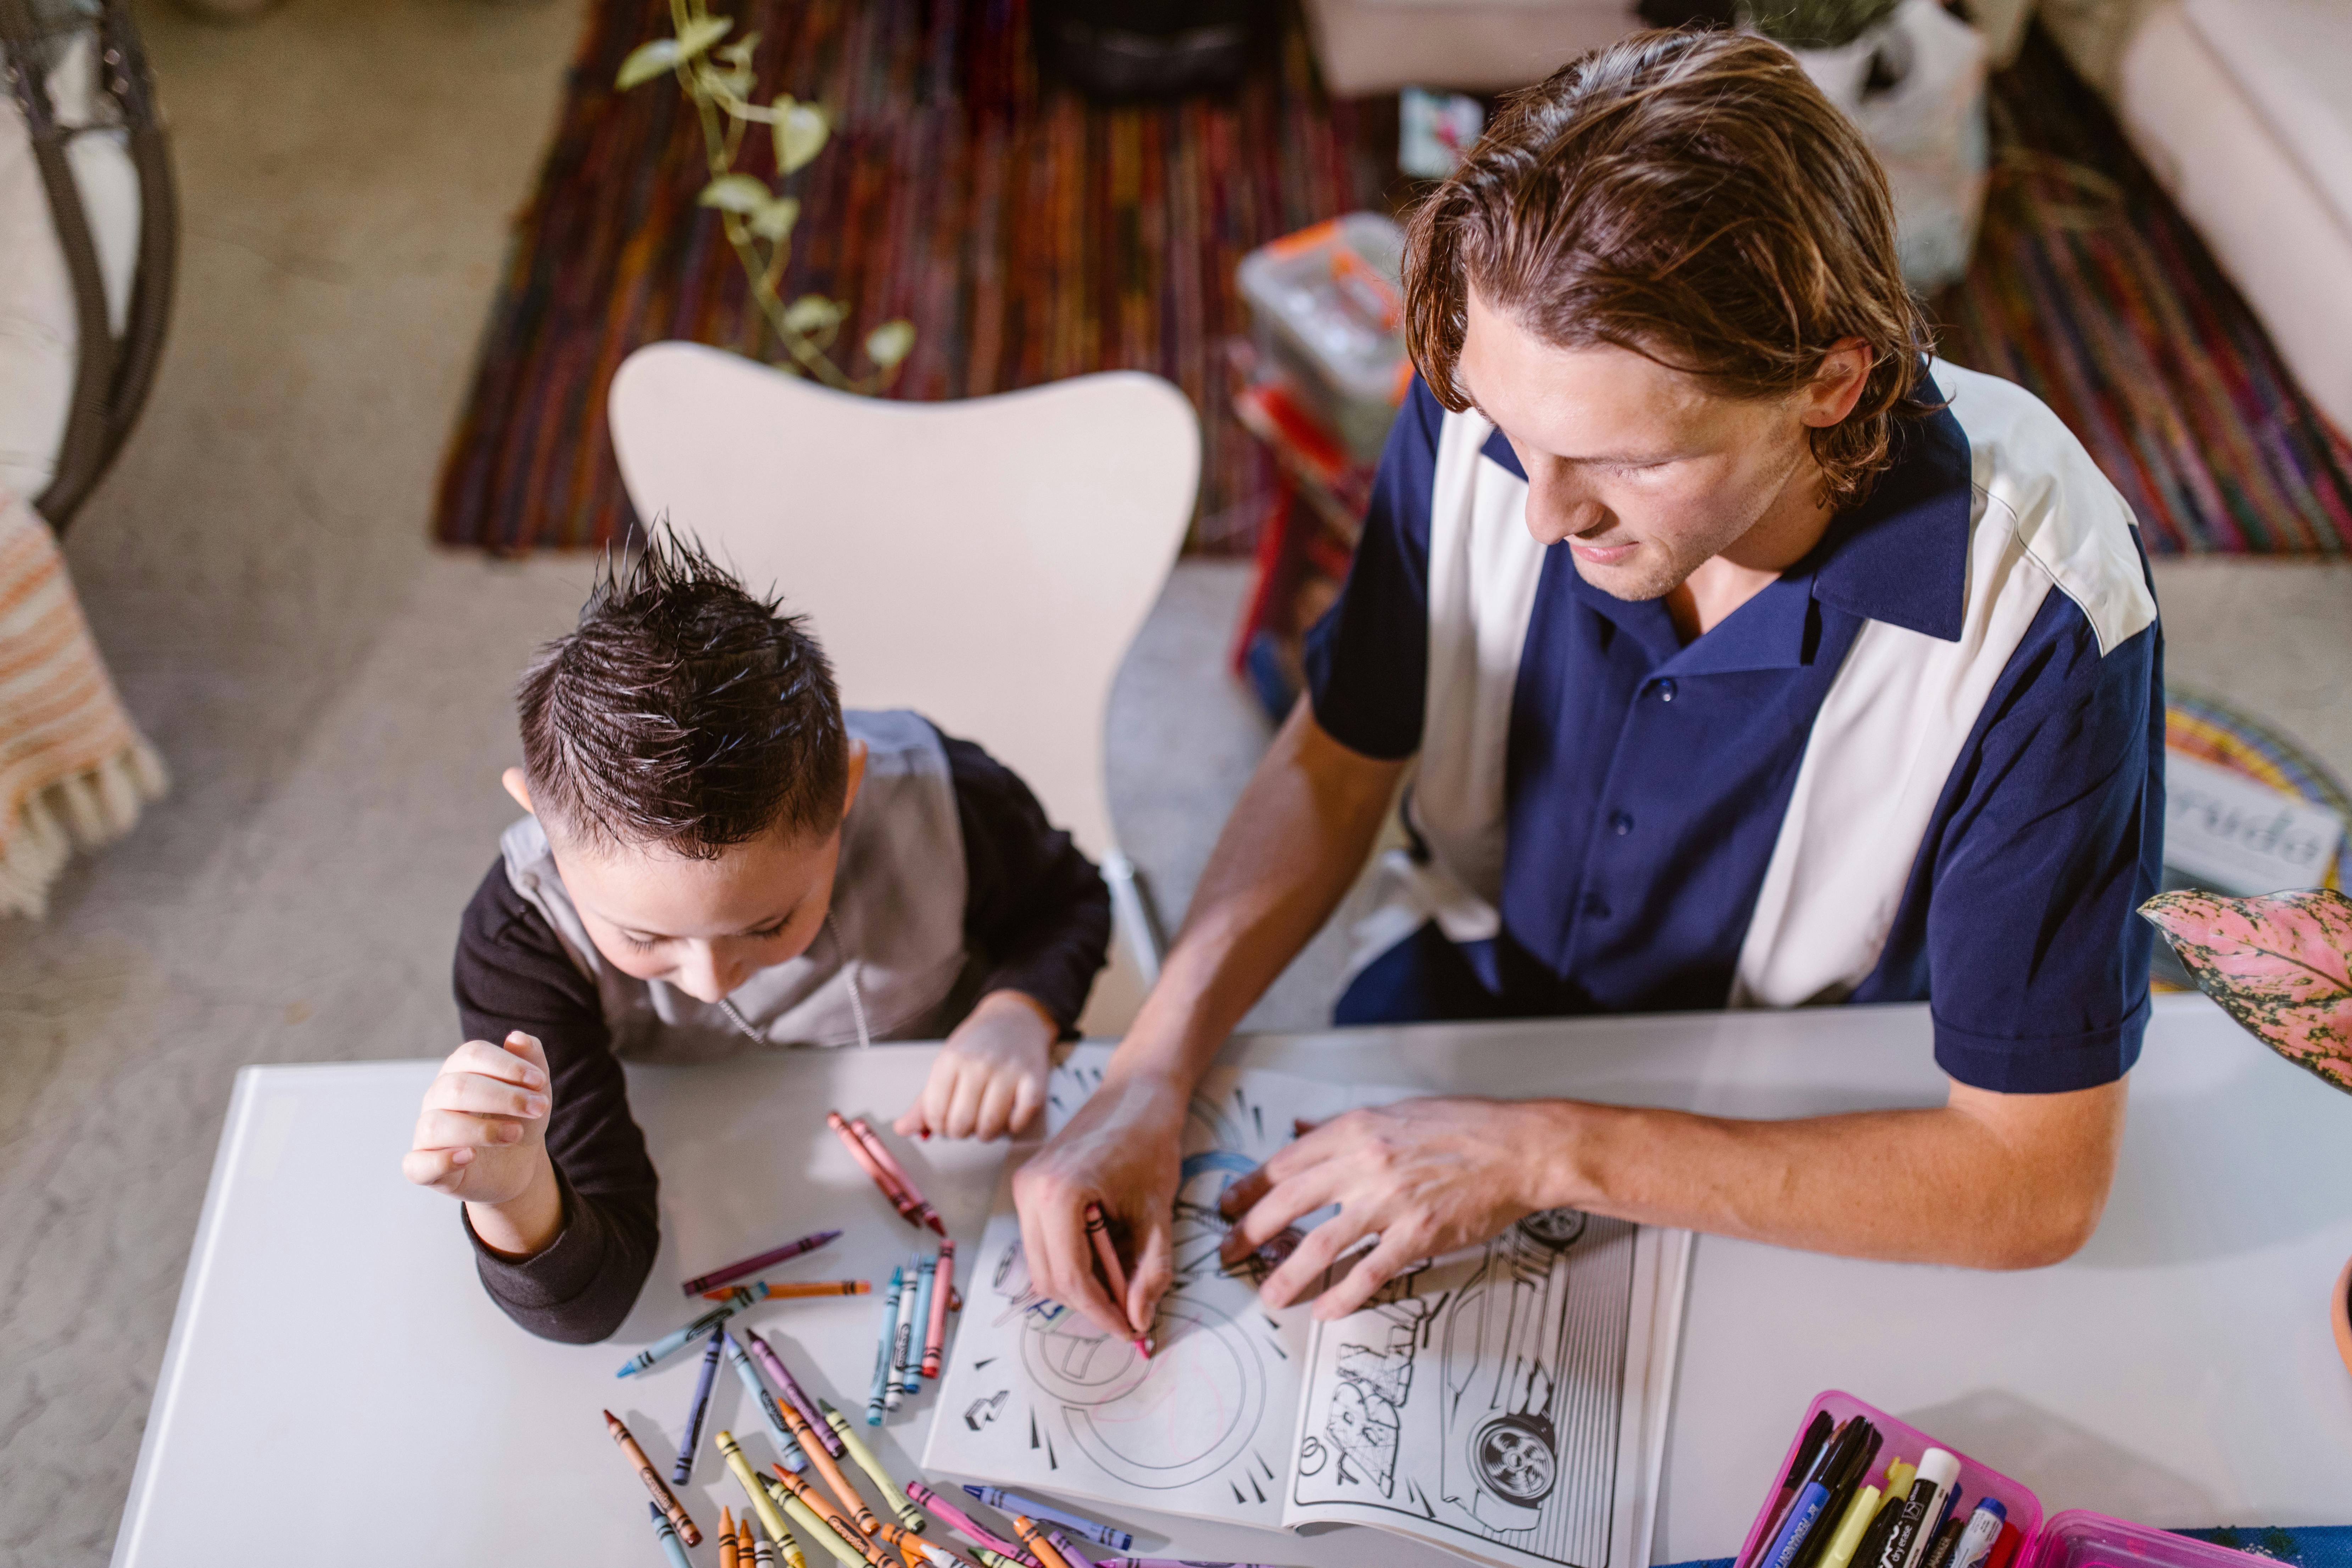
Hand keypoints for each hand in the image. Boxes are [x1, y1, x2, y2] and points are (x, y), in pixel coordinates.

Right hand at [401, 1032, 552, 1206]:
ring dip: (481, 1130)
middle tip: (538, 1108)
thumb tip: (517, 1037)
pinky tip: (469, 1157)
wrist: (518, 1164)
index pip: (471, 1053)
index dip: (507, 1065)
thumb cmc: (519, 1118)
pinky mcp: (425, 1168)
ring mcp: (427, 1134)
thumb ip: (530, 1058)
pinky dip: (441, 1161)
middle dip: (503, 1097)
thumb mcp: (533, 1089)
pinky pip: (417, 1165)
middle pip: (456, 1087)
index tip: (539, 1081)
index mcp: (459, 1070)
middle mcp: (437, 1098)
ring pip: (436, 1125)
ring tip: (516, 1134)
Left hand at [895, 990, 1055, 1140]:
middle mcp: (979, 1064)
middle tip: (965, 1121)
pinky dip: (1011, 1128)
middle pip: (961, 1125)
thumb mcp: (947, 1064)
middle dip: (960, 1132)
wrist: (1017, 1019)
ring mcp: (1009, 1072)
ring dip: (985, 1133)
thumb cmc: (978, 1045)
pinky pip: (1018, 1123)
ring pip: (989, 1128)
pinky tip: (1007, 1116)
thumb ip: (925, 1101)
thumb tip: (902, 1129)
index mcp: (951, 1059)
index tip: (945, 1120)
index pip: (935, 1113)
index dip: (937, 1126)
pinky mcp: (1035, 1081)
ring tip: (984, 1120)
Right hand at [1010, 1069, 1187, 1340]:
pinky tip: (1104, 1257)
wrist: (1137, 1094)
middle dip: (1089, 1304)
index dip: (1101, 1313)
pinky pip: (1042, 1242)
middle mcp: (1030, 1192)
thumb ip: (1150, 1270)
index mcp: (1059, 1194)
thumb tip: (1139, 1319)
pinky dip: (1070, 1260)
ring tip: (1121, 1287)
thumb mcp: (1158, 1213)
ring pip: (1041, 1264)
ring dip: (1078, 1284)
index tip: (1131, 1331)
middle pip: (1049, 1278)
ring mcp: (1023, 1188)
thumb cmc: (1151, 1143)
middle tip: (1129, 1316)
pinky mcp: (1028, 1186)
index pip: (1071, 1278)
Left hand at [1216, 1097, 1564, 1319]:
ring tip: (1268, 1296)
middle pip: (1290, 1202)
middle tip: (1229, 1253)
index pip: (1286, 1162)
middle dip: (1250, 1231)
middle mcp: (1366, 1163)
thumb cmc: (1463, 1127)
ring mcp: (1391, 1201)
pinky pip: (1372, 1271)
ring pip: (1322, 1243)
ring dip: (1289, 1274)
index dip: (1251, 1187)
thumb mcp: (1395, 1112)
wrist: (1518, 1147)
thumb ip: (1342, 1126)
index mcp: (1357, 1130)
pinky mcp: (1420, 1234)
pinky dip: (1345, 1294)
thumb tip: (1300, 1128)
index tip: (1230, 1205)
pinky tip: (1327, 1310)